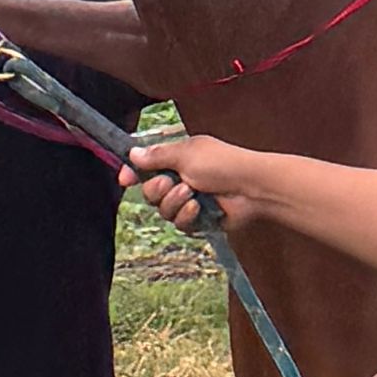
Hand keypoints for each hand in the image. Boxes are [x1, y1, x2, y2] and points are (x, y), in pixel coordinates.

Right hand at [122, 132, 261, 231]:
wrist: (252, 187)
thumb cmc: (224, 163)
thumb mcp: (186, 153)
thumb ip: (157, 155)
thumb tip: (133, 152)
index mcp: (177, 159)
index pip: (146, 166)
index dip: (132, 173)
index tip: (124, 179)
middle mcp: (181, 179)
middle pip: (150, 192)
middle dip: (157, 189)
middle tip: (171, 182)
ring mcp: (190, 201)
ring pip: (163, 210)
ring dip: (174, 202)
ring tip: (192, 194)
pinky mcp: (199, 219)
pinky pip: (179, 224)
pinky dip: (187, 216)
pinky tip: (198, 208)